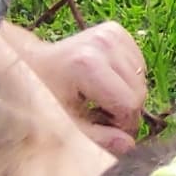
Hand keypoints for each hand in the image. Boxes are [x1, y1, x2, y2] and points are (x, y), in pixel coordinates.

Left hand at [11, 21, 145, 151]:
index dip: (121, 124)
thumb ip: (98, 138)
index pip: (129, 104)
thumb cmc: (45, 96)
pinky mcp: (116, 31)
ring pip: (142, 78)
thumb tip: (129, 145)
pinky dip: (128, 78)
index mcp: (87, 65)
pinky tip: (107, 82)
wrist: (33, 63)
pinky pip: (138, 64)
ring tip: (102, 99)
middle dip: (126, 110)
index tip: (105, 130)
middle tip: (102, 116)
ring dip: (127, 95)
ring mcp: (111, 33)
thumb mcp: (66, 124)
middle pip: (139, 91)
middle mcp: (103, 43)